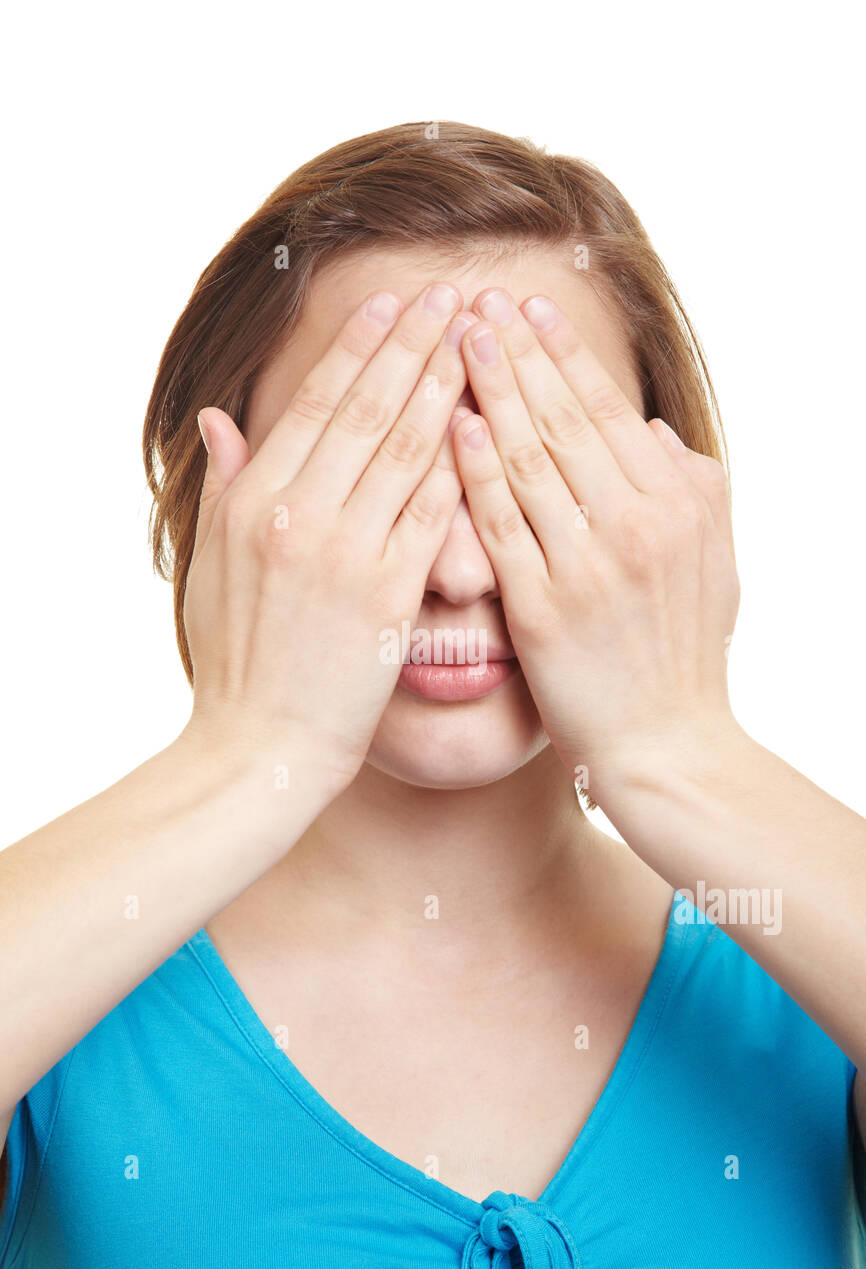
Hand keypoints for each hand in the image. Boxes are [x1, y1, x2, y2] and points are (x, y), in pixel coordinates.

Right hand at [181, 283, 477, 795]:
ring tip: (479, 342)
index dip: (359, 349)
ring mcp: (345, 555)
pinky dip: (459, 467)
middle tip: (453, 296)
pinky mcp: (387, 597)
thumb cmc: (235, 659)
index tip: (393, 303)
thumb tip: (220, 415)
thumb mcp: (209, 565)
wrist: (260, 746)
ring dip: (447, 389)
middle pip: (367, 412)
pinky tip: (489, 427)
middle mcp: (297, 516)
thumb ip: (223, 485)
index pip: (315, 405)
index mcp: (252, 502)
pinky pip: (432, 516)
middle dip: (414, 347)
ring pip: (406, 452)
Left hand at [450, 288, 740, 809]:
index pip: (607, 411)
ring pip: (529, 460)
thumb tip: (649, 430)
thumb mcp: (715, 562)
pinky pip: (502, 526)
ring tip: (452, 341)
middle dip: (515, 353)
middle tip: (474, 301)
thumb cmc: (686, 657)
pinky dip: (476, 471)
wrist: (668, 748)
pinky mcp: (544, 610)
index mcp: (677, 506)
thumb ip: (692, 487)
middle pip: (563, 420)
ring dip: (488, 393)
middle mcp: (637, 525)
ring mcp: (589, 566)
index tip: (526, 310)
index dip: (562, 355)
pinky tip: (450, 426)